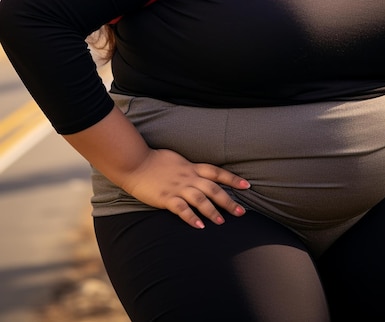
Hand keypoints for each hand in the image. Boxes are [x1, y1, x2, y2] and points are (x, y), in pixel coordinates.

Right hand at [120, 148, 250, 228]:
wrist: (135, 162)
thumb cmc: (155, 161)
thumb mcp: (178, 160)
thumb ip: (190, 168)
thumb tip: (201, 174)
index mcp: (192, 167)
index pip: (217, 172)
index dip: (233, 179)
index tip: (247, 186)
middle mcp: (188, 177)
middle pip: (213, 188)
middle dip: (228, 200)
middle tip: (241, 213)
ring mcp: (177, 187)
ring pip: (200, 199)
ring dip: (212, 211)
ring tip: (221, 222)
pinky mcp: (165, 197)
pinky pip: (181, 208)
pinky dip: (191, 217)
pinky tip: (199, 226)